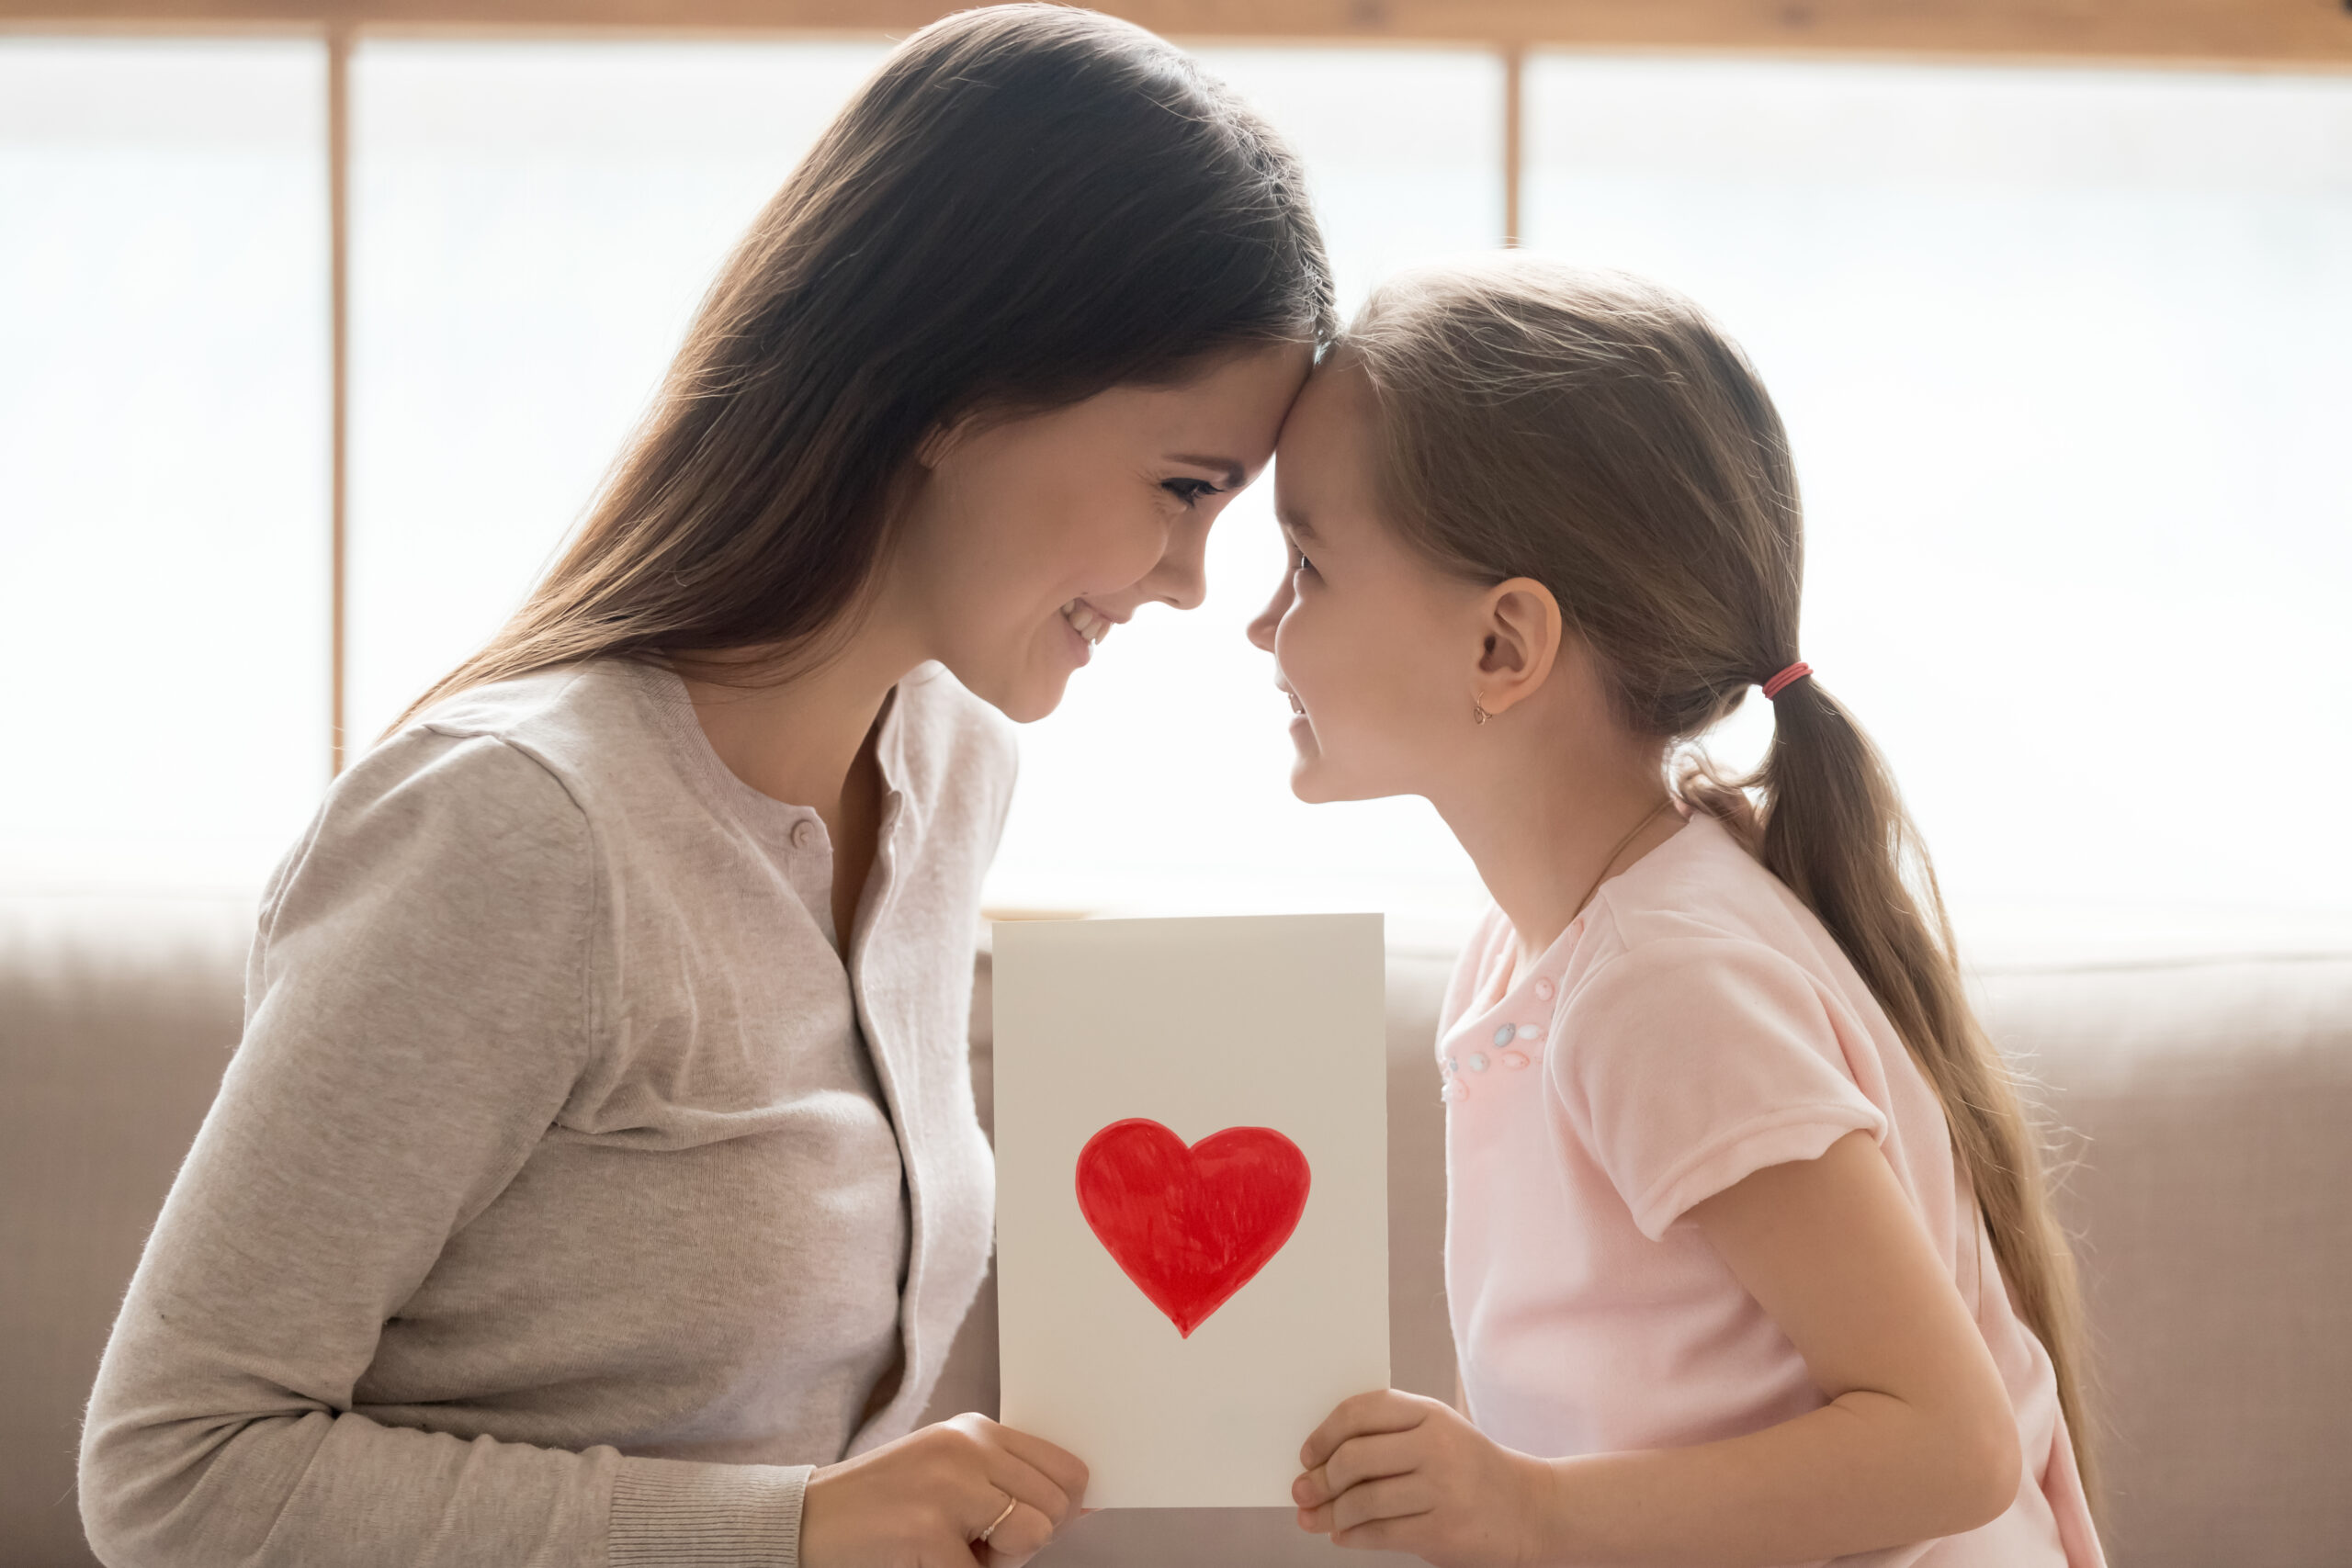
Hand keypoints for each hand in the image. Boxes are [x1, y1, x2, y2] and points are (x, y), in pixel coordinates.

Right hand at [801, 1412, 1088, 1567]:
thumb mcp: (949, 1478)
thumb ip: (1007, 1485)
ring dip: (999, 1564)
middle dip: (1026, 1542)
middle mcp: (967, 1447)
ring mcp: (947, 1486)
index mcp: (976, 1431)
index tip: (1021, 1529)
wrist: (803, 1520)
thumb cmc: (880, 1507)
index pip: (1066, 1470)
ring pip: (1032, 1537)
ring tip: (952, 1551)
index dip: (1058, 1512)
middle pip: (1056, 1507)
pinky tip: (925, 1562)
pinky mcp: (926, 1530)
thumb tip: (1081, 1515)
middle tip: (973, 1545)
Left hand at [1293, 1390, 1551, 1566]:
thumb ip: (1387, 1437)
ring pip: (1364, 1501)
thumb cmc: (1467, 1469)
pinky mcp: (1443, 1530)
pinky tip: (1342, 1535)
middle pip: (1355, 1458)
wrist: (1528, 1509)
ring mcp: (1442, 1490)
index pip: (1362, 1411)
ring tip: (1316, 1519)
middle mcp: (1437, 1447)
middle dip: (1320, 1479)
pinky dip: (1352, 1536)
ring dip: (1331, 1513)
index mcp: (1430, 1414)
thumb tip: (1317, 1462)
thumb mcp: (1437, 1434)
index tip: (1306, 1454)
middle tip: (1302, 1492)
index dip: (1324, 1432)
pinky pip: (1381, 1534)